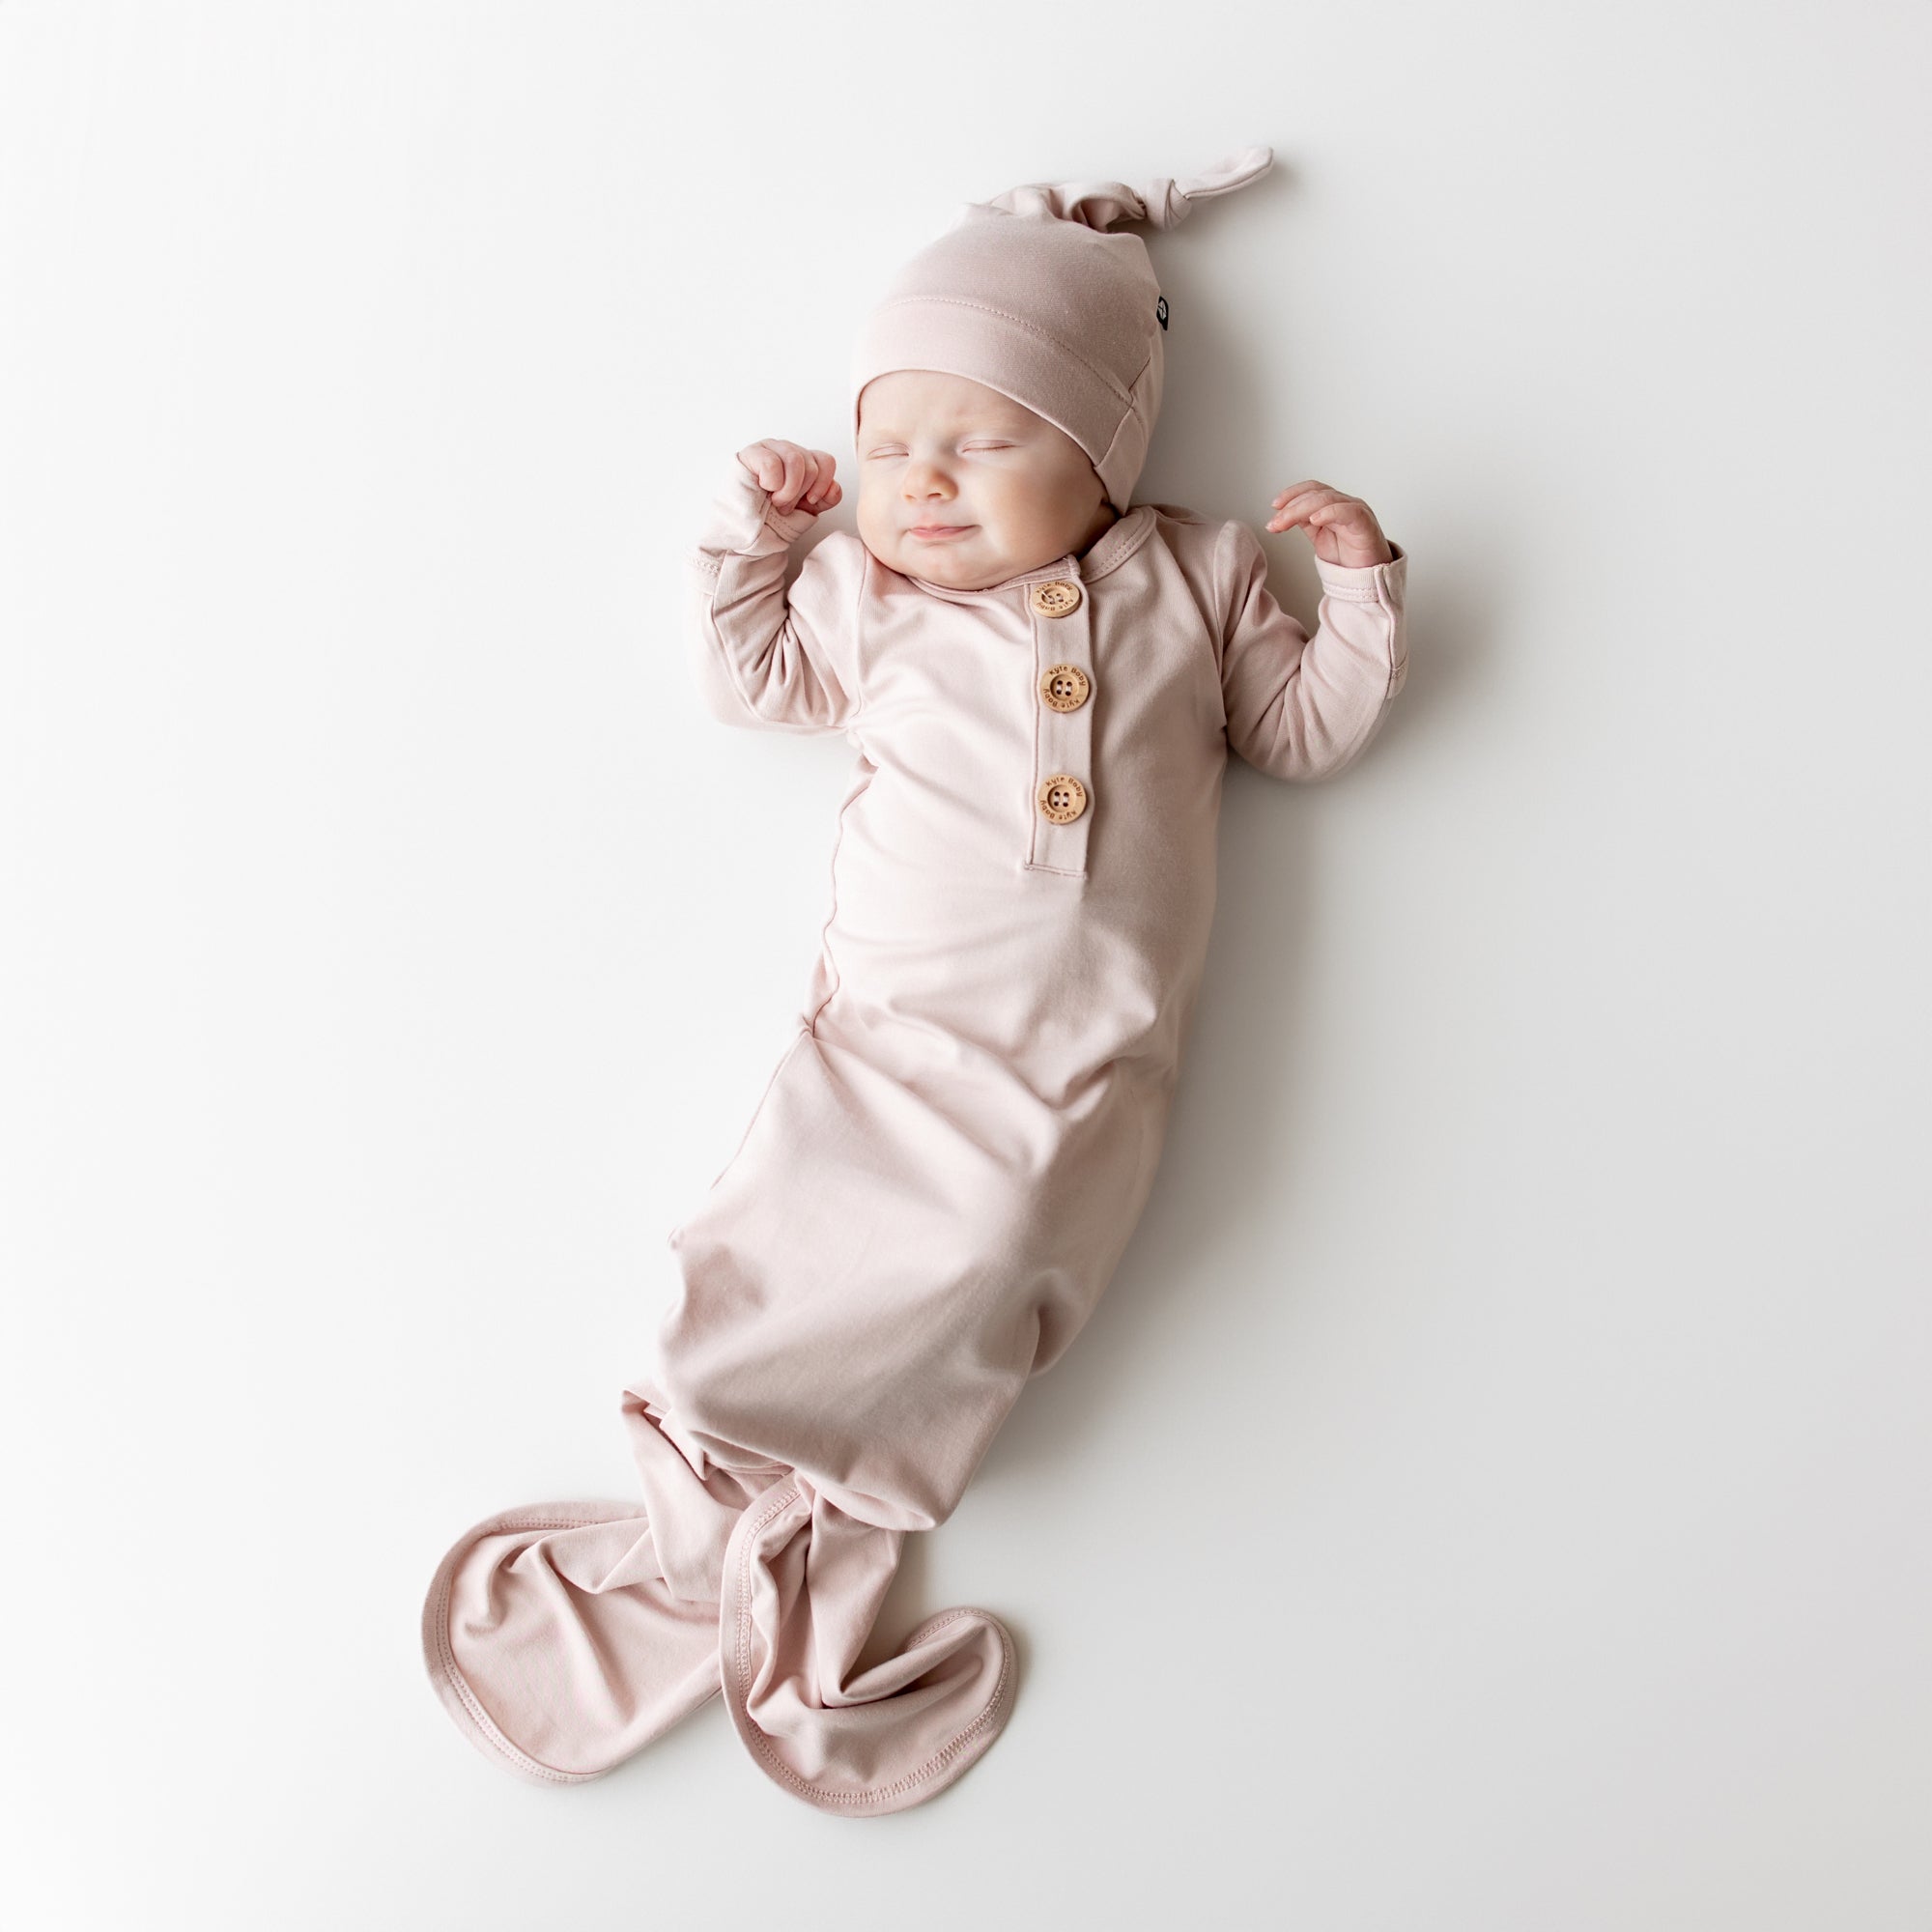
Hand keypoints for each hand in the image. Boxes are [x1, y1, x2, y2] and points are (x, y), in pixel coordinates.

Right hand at [736, 439, 841, 516]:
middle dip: (801, 492)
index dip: (822, 485)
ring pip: (795, 459)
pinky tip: (763, 488)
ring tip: (776, 501)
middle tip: (786, 506)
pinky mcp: (751, 453)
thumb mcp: (807, 511)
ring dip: (788, 490)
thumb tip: (834, 487)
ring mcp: (770, 449)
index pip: (826, 461)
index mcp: (803, 462)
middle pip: (812, 464)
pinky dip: (772, 482)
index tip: (810, 502)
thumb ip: (825, 498)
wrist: (746, 532)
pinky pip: (772, 462)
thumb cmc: (772, 519)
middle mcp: (788, 451)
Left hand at [1265, 481, 1391, 566]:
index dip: (1292, 493)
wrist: (1368, 576)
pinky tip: (1314, 519)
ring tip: (1285, 522)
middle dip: (1291, 507)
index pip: (1312, 489)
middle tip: (1275, 523)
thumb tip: (1281, 516)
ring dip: (1301, 510)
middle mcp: (1344, 504)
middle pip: (1315, 494)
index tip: (1274, 506)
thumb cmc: (1349, 556)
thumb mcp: (1319, 536)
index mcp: (1334, 505)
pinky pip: (1347, 511)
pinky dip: (1329, 512)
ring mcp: (1356, 511)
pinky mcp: (1364, 523)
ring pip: (1326, 500)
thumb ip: (1305, 522)